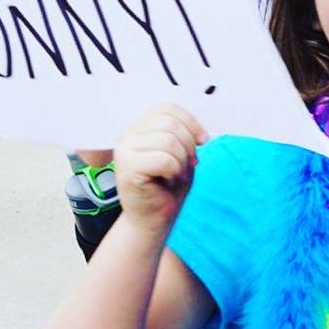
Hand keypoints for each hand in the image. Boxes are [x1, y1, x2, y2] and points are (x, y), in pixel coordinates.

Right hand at [112, 104, 208, 235]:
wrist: (152, 220)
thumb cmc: (166, 187)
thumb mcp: (180, 153)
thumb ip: (182, 133)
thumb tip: (198, 129)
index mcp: (139, 128)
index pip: (168, 109)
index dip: (191, 122)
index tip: (203, 140)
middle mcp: (128, 136)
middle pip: (170, 123)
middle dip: (188, 143)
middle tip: (188, 163)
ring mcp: (124, 152)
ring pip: (168, 141)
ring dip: (182, 160)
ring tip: (176, 174)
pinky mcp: (127, 169)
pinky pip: (164, 159)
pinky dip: (175, 170)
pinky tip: (168, 180)